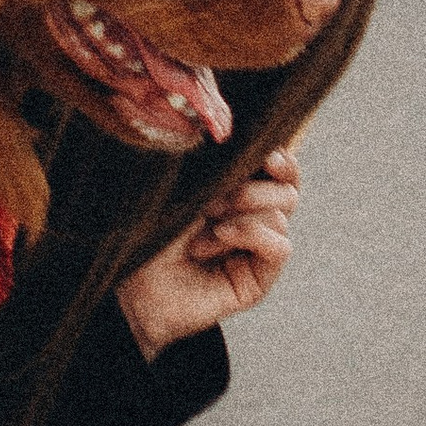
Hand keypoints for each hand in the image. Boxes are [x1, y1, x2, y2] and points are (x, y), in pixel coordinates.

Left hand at [116, 146, 301, 361]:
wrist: (136, 283)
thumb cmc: (153, 230)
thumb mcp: (186, 188)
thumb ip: (220, 166)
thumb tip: (251, 142)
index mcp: (241, 192)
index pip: (282, 171)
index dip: (281, 160)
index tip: (267, 153)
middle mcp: (254, 219)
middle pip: (289, 191)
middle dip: (252, 188)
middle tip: (212, 200)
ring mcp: (258, 250)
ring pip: (281, 215)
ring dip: (241, 213)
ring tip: (204, 221)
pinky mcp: (259, 278)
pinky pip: (280, 247)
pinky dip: (253, 234)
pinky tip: (221, 234)